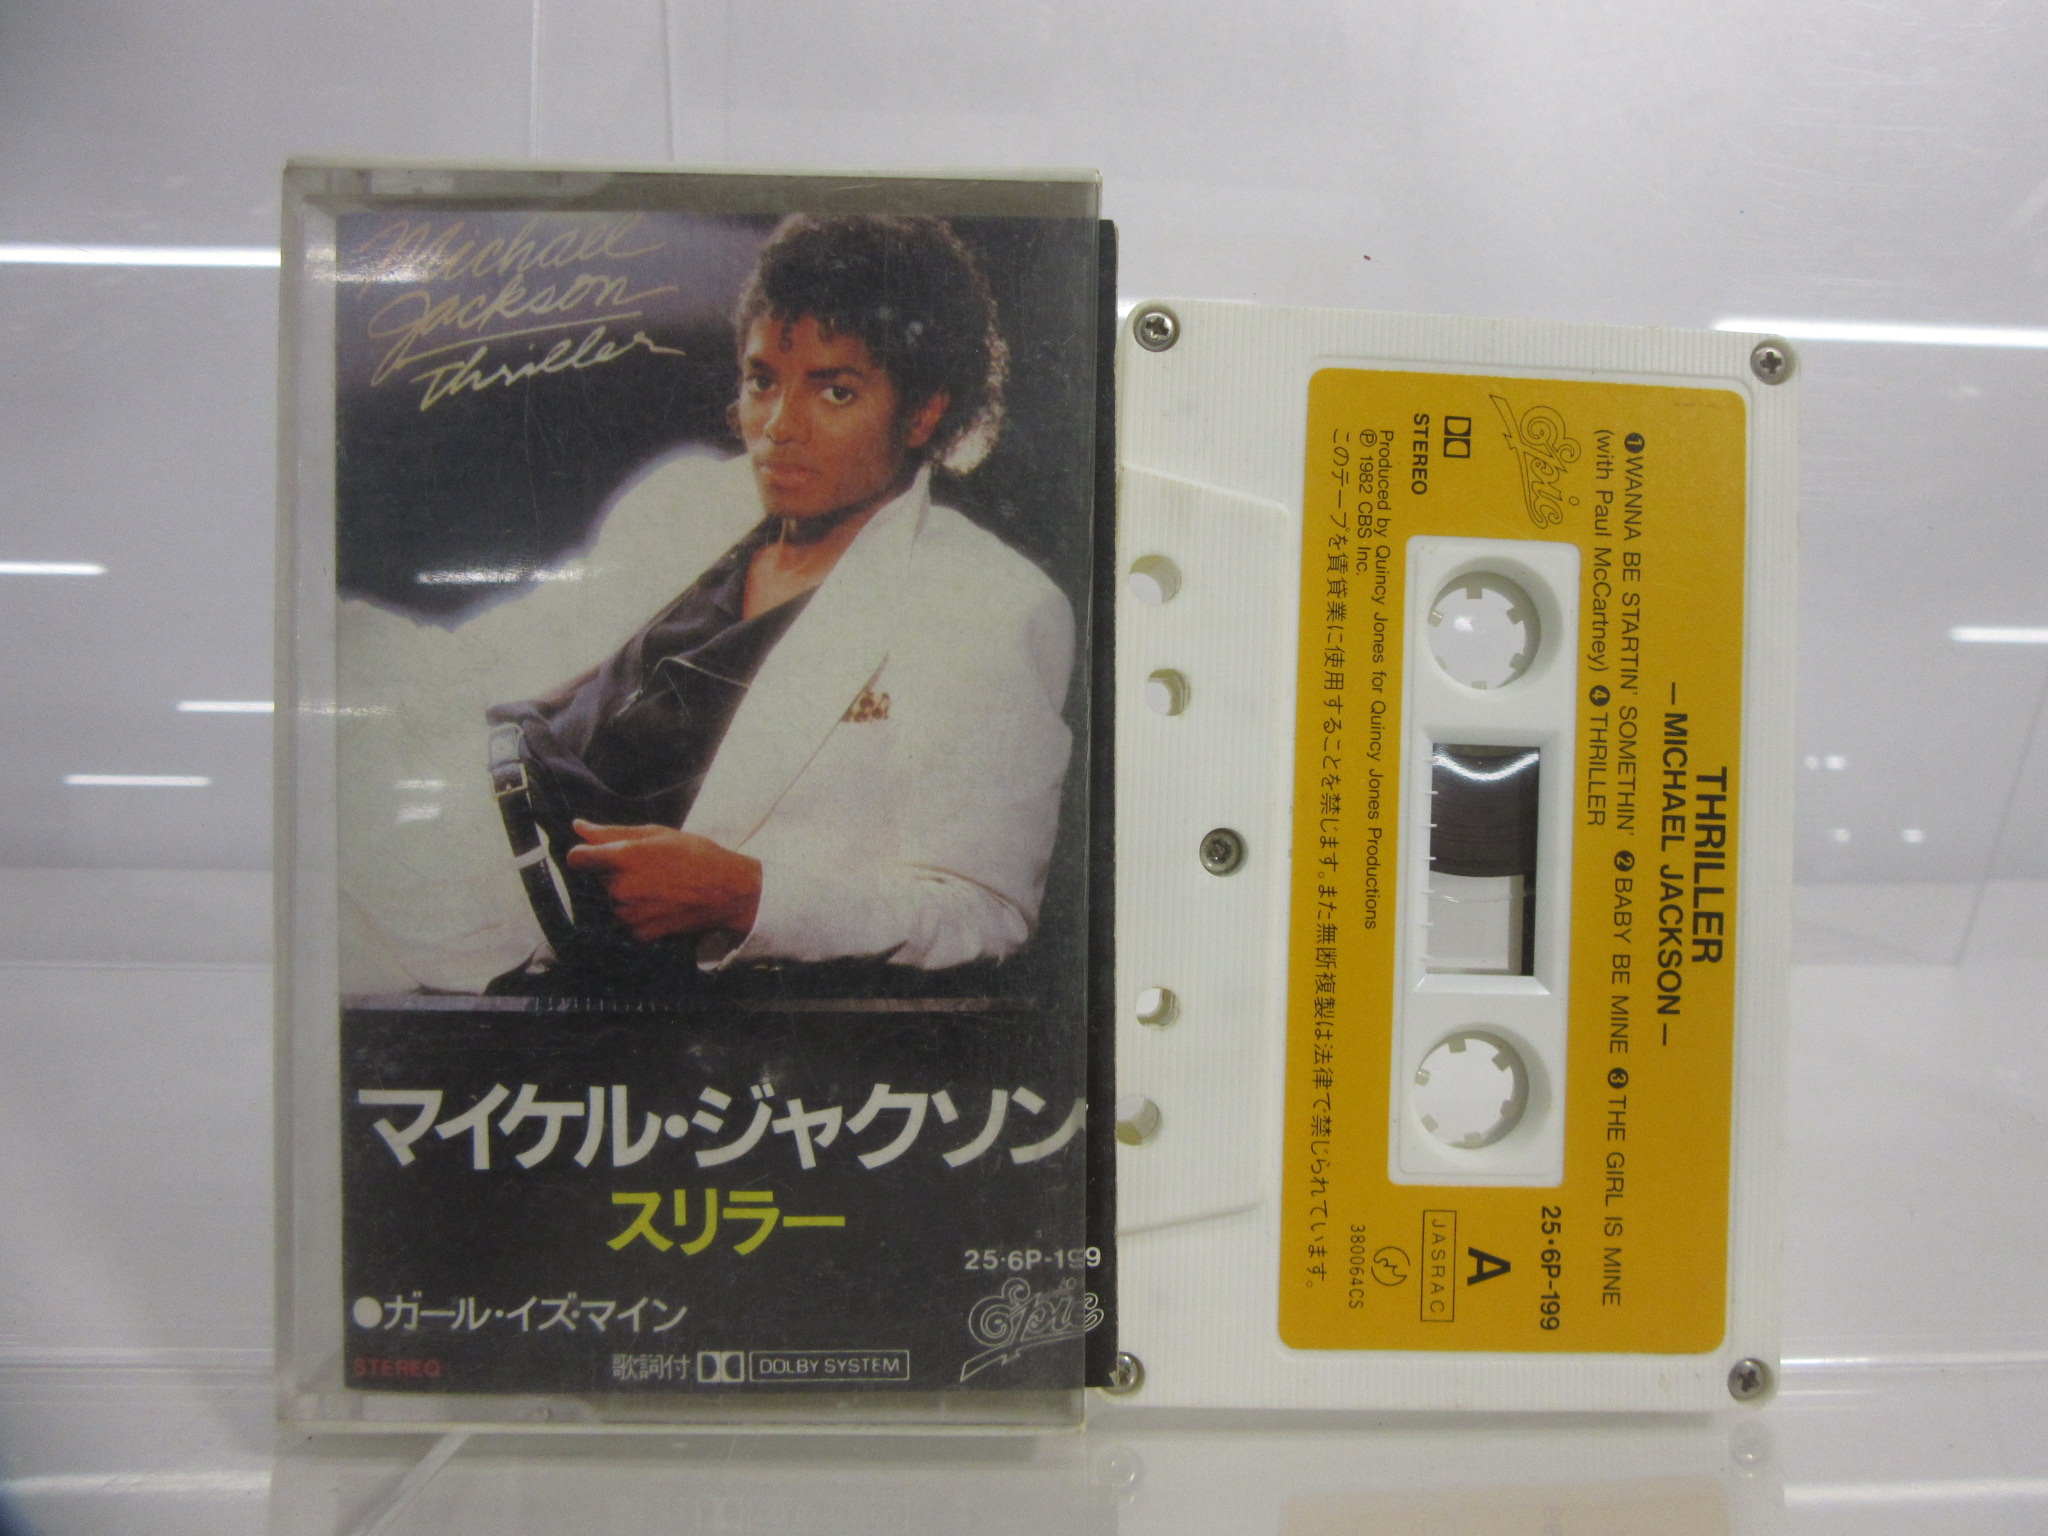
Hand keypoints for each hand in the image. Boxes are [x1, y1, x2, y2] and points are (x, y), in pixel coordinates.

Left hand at [564, 820, 762, 941]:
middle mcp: (620, 888)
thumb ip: (612, 832)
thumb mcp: (656, 834)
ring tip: (658, 886)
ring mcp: (628, 914)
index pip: (577, 859)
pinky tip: (660, 904)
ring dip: (626, 894)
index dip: (585, 855)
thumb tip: (578, 827)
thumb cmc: (695, 856)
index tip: (598, 855)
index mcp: (623, 858)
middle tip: (648, 868)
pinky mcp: (637, 934)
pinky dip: (637, 913)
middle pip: (598, 879)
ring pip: (611, 900)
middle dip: (614, 873)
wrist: (727, 893)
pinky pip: (625, 920)